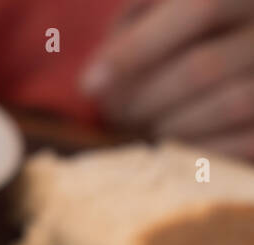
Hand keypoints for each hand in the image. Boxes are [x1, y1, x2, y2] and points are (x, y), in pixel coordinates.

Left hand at [81, 0, 253, 158]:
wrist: (229, 49)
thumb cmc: (174, 33)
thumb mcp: (154, 11)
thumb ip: (133, 25)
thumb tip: (97, 78)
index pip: (200, 8)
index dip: (137, 50)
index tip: (89, 85)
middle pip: (204, 67)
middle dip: (146, 98)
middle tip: (114, 113)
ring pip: (230, 104)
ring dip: (170, 125)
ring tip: (143, 125)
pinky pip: (246, 141)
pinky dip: (199, 148)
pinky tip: (172, 144)